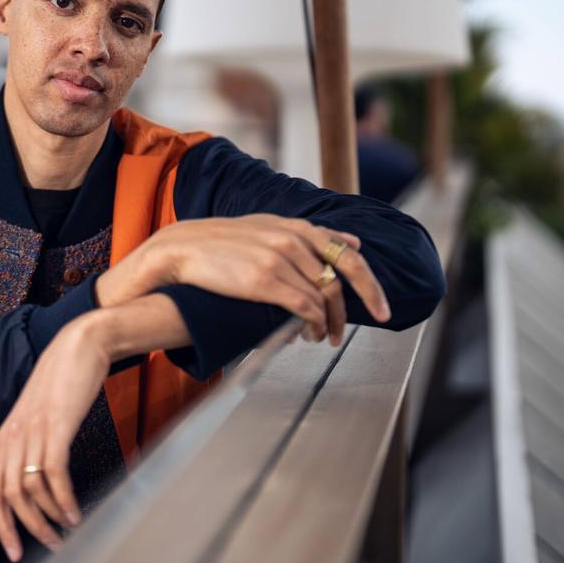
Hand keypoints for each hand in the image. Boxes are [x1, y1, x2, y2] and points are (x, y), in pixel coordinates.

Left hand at [0, 316, 107, 561]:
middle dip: (28, 529)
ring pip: (30, 490)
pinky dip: (64, 499)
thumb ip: (35, 442)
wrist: (81, 344)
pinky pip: (54, 474)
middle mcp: (14, 435)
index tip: (15, 550)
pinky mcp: (56, 426)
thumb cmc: (65, 380)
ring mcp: (33, 430)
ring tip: (69, 529)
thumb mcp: (41, 415)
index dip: (1, 524)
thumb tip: (42, 478)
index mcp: (6, 435)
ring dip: (50, 517)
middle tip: (51, 546)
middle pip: (9, 496)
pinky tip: (75, 512)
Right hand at [152, 215, 389, 346]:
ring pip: (325, 295)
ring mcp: (279, 259)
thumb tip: (352, 242)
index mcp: (295, 226)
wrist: (182, 249)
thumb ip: (309, 234)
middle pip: (343, 276)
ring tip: (328, 336)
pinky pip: (304, 307)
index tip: (381, 305)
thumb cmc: (222, 243)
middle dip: (366, 302)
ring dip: (333, 321)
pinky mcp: (264, 280)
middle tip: (376, 321)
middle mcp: (291, 239)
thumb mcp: (268, 226)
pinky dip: (314, 325)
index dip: (370, 282)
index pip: (348, 253)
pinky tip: (309, 334)